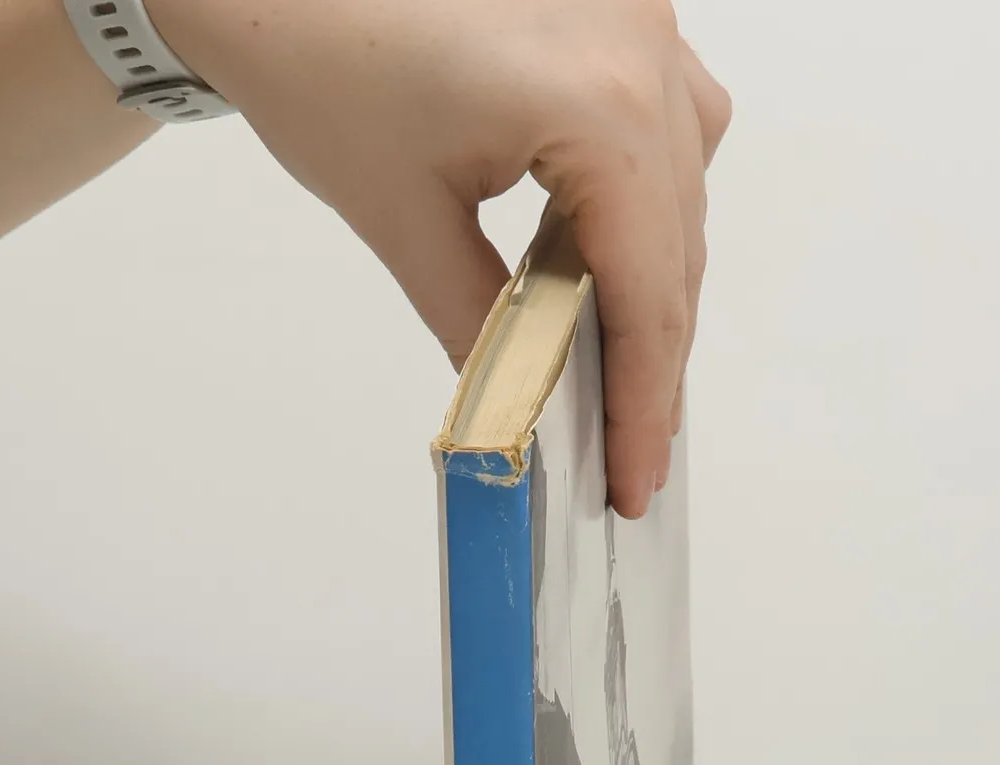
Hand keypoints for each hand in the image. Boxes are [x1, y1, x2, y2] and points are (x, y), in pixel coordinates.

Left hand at [153, 0, 731, 517]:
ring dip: (655, 282)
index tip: (634, 480)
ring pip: (684, 187)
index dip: (644, 402)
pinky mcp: (620, 3)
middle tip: (630, 452)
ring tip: (616, 372)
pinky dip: (647, 200)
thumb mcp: (404, 220)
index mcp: (599, 102)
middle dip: (652, 358)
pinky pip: (670, 121)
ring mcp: (640, 14)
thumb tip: (530, 408)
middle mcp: (642, 48)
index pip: (649, 289)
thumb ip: (485, 328)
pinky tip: (606, 253)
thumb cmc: (315, 52)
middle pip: (677, 246)